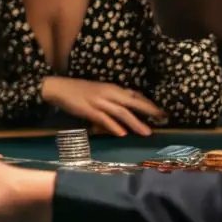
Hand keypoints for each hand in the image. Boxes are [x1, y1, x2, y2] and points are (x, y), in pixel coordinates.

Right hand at [42, 76, 165, 136]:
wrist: (58, 87)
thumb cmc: (80, 91)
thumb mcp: (99, 92)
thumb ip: (113, 100)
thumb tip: (128, 113)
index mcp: (111, 88)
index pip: (134, 95)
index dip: (148, 103)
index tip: (161, 112)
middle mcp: (108, 93)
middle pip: (132, 102)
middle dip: (148, 111)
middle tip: (162, 119)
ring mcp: (98, 102)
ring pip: (121, 112)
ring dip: (135, 122)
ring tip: (147, 132)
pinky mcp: (88, 110)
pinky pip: (103, 119)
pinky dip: (113, 126)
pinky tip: (122, 133)